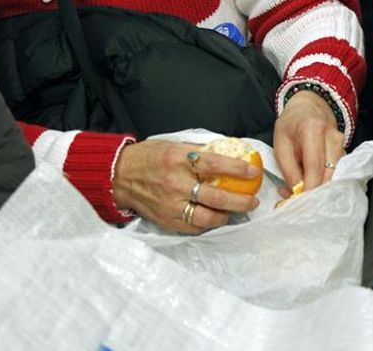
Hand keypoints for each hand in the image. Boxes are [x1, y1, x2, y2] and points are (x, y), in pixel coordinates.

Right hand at [112, 140, 259, 232]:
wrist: (119, 176)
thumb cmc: (148, 157)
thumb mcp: (173, 146)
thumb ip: (198, 151)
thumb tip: (227, 152)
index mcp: (178, 160)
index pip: (213, 164)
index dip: (236, 169)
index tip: (253, 171)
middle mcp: (175, 183)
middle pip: (215, 196)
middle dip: (239, 201)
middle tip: (252, 200)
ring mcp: (170, 204)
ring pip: (205, 218)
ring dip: (225, 216)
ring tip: (235, 212)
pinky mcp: (165, 220)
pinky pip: (192, 227)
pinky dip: (207, 224)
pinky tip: (215, 218)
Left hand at [274, 90, 344, 192]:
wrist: (309, 108)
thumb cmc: (292, 125)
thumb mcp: (280, 144)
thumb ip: (289, 170)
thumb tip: (297, 193)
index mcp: (314, 130)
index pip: (315, 166)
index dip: (309, 188)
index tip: (299, 203)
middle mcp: (333, 138)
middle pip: (329, 174)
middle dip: (313, 192)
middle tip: (294, 201)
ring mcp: (343, 146)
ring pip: (335, 177)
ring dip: (318, 188)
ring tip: (299, 191)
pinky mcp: (345, 154)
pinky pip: (337, 174)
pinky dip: (324, 183)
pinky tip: (309, 184)